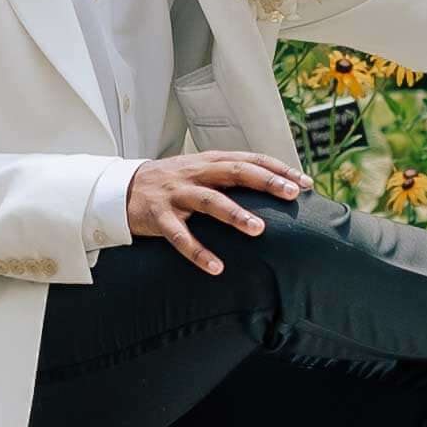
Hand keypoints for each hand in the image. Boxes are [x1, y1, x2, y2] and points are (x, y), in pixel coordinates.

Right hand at [121, 149, 301, 275]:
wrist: (122, 188)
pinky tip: (216, 267)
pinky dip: (198, 252)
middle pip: (235, 172)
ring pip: (209, 201)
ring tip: (259, 229)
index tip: (304, 182)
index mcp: (210, 161)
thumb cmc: (173, 182)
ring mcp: (176, 194)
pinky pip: (180, 236)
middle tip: (292, 194)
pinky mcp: (158, 217)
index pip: (250, 159)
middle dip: (266, 182)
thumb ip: (231, 175)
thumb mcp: (201, 171)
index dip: (278, 169)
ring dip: (235, 214)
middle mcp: (195, 173)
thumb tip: (273, 186)